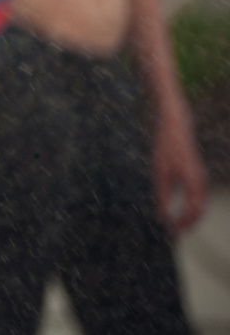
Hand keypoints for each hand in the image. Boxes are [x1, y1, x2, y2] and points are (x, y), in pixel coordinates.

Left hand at [152, 93, 208, 233]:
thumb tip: (162, 215)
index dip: (183, 223)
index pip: (192, 211)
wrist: (176, 129)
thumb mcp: (160, 172)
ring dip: (190, 218)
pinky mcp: (198, 177)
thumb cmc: (166, 148)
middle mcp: (201, 182)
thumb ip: (162, 194)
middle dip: (188, 224)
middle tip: (174, 234)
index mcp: (194, 182)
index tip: (171, 231)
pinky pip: (198, 199)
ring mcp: (201, 179)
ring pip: (200, 206)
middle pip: (199, 211)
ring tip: (176, 227)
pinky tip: (179, 213)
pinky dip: (191, 209)